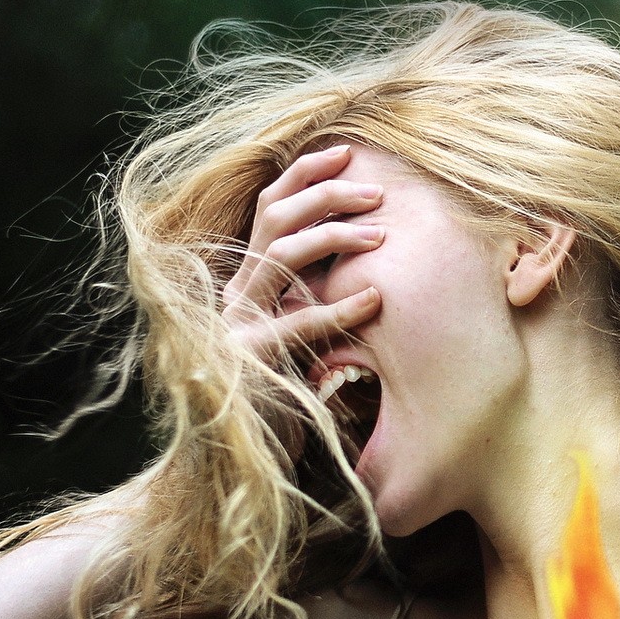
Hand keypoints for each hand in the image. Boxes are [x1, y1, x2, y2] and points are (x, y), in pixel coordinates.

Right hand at [221, 143, 383, 454]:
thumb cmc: (284, 402)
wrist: (239, 466)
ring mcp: (238, 324)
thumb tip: (368, 259)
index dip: (304, 174)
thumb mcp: (302, 340)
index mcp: (247, 282)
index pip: (269, 208)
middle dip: (326, 194)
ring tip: (382, 235)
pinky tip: (376, 299)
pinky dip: (341, 308)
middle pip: (273, 217)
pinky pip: (298, 322)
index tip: (347, 153)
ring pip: (280, 255)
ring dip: (335, 236)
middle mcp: (236, 294)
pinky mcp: (249, 360)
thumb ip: (314, 300)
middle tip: (377, 190)